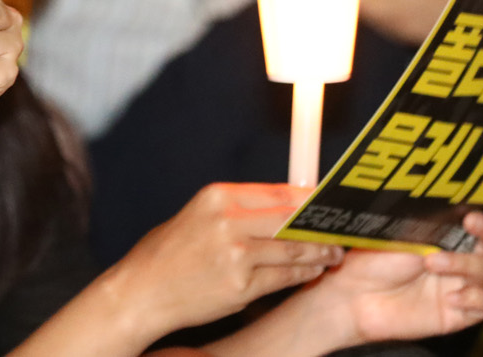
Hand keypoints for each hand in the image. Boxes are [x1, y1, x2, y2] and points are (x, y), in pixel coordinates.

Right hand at [100, 183, 340, 340]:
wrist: (142, 291)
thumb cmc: (169, 253)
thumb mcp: (199, 215)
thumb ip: (238, 209)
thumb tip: (283, 204)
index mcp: (217, 196)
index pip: (279, 192)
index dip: (311, 198)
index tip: (329, 203)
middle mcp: (228, 221)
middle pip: (293, 218)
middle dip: (321, 225)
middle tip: (340, 229)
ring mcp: (236, 256)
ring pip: (294, 249)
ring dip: (319, 251)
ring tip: (332, 253)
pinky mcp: (240, 287)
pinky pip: (284, 277)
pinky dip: (304, 273)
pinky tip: (313, 271)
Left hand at [297, 195, 482, 344]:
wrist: (354, 297)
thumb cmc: (371, 257)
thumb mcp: (397, 229)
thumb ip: (426, 216)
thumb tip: (442, 189)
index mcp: (445, 228)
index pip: (481, 211)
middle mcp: (458, 252)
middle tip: (471, 222)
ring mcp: (460, 281)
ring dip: (464, 263)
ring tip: (432, 263)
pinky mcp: (460, 310)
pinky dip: (474, 298)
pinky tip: (451, 297)